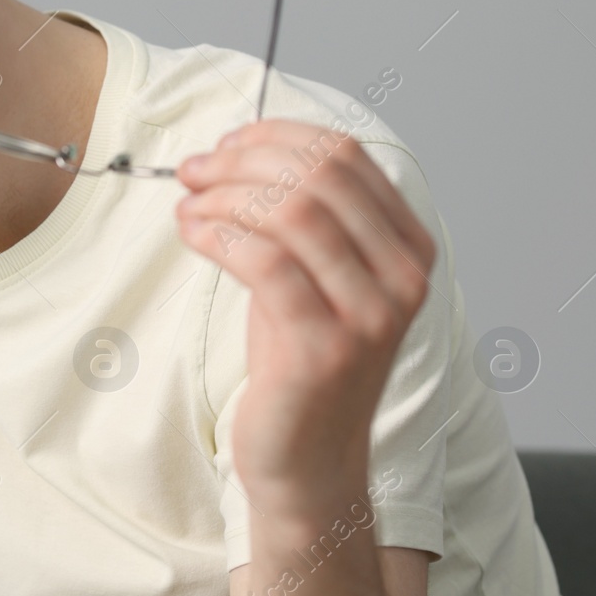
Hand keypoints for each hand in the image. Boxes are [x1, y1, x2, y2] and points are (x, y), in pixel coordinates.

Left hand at [174, 119, 436, 520]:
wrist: (308, 458)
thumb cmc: (299, 360)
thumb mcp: (310, 275)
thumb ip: (294, 214)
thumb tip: (232, 150)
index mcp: (407, 246)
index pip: (345, 155)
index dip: (276, 137)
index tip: (226, 144)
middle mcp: (403, 276)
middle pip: (318, 176)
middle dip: (242, 161)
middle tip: (194, 172)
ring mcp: (370, 314)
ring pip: (292, 212)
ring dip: (225, 196)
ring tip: (188, 206)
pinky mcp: (325, 348)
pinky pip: (266, 263)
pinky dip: (219, 236)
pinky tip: (192, 234)